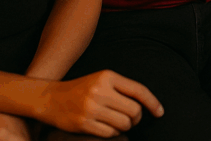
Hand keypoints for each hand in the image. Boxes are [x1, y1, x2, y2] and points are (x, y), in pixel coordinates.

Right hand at [36, 70, 162, 136]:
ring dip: (126, 126)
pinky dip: (113, 133)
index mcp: (107, 77)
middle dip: (137, 118)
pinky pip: (110, 133)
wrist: (50, 98)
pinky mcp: (84, 123)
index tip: (160, 112)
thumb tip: (146, 104)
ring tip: (119, 123)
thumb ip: (122, 88)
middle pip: (134, 111)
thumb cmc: (81, 89)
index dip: (153, 103)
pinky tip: (108, 128)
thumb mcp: (101, 80)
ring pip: (124, 124)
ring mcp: (91, 108)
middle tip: (132, 119)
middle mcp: (100, 91)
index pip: (139, 91)